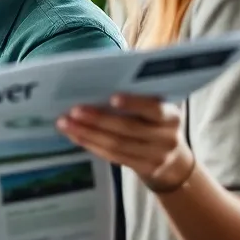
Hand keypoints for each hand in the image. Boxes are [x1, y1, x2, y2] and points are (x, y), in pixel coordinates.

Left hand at [57, 94, 195, 191]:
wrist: (173, 161)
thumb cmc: (158, 123)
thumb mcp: (158, 107)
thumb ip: (142, 92)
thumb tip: (115, 70)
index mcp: (171, 116)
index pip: (154, 109)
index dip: (134, 104)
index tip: (113, 98)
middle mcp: (166, 138)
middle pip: (128, 129)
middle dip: (98, 119)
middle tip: (74, 110)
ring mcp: (155, 157)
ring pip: (116, 145)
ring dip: (88, 133)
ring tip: (66, 123)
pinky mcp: (141, 169)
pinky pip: (112, 156)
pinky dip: (91, 144)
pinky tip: (75, 135)